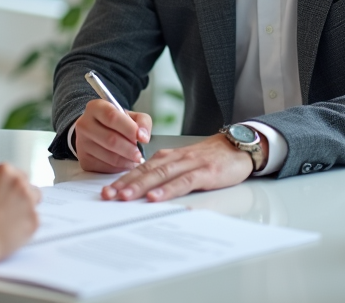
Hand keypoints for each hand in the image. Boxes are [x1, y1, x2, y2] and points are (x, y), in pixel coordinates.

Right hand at [0, 163, 40, 288]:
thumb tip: (4, 188)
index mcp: (4, 171)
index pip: (18, 174)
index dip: (13, 186)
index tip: (9, 195)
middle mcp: (19, 182)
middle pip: (29, 186)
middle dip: (21, 196)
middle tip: (9, 209)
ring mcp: (29, 201)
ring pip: (34, 201)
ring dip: (26, 208)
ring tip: (10, 220)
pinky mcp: (34, 220)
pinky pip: (34, 220)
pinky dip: (26, 225)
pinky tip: (11, 231)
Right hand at [75, 99, 152, 172]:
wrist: (98, 132)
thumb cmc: (117, 123)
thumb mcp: (131, 116)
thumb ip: (142, 122)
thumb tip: (143, 137)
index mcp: (96, 107)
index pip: (112, 117)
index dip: (129, 129)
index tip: (142, 139)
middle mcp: (84, 124)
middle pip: (110, 139)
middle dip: (129, 149)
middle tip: (139, 155)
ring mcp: (82, 143)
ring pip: (108, 156)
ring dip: (126, 161)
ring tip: (134, 159)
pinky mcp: (84, 160)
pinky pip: (105, 167)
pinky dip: (119, 168)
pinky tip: (125, 163)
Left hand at [101, 133, 261, 201]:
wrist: (238, 147)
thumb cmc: (210, 158)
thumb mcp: (184, 164)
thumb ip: (166, 173)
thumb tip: (143, 189)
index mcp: (168, 157)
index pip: (140, 168)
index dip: (122, 179)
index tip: (106, 191)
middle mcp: (175, 158)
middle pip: (145, 171)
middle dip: (125, 184)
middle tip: (107, 195)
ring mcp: (190, 165)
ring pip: (160, 175)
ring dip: (141, 186)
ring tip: (125, 197)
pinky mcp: (205, 173)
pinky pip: (184, 181)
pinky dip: (168, 189)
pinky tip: (156, 197)